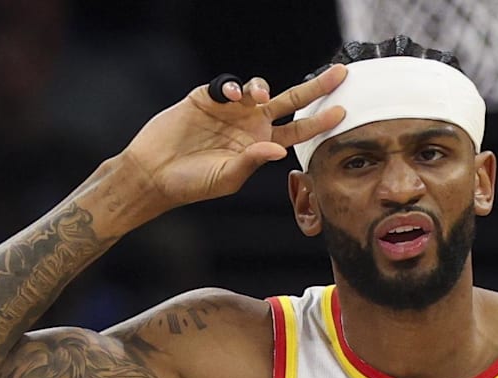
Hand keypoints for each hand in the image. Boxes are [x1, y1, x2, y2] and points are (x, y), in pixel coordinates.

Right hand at [122, 64, 346, 210]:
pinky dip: (230, 85)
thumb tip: (277, 150)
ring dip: (262, 88)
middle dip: (314, 87)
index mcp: (261, 145)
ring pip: (257, 88)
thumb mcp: (227, 178)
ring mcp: (230, 110)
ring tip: (258, 97)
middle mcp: (249, 124)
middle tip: (338, 74)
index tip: (342, 112)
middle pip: (289, 101)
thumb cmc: (193, 183)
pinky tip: (231, 94)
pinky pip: (224, 85)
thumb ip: (252, 162)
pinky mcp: (206, 98)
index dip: (319, 121)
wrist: (155, 174)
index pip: (297, 131)